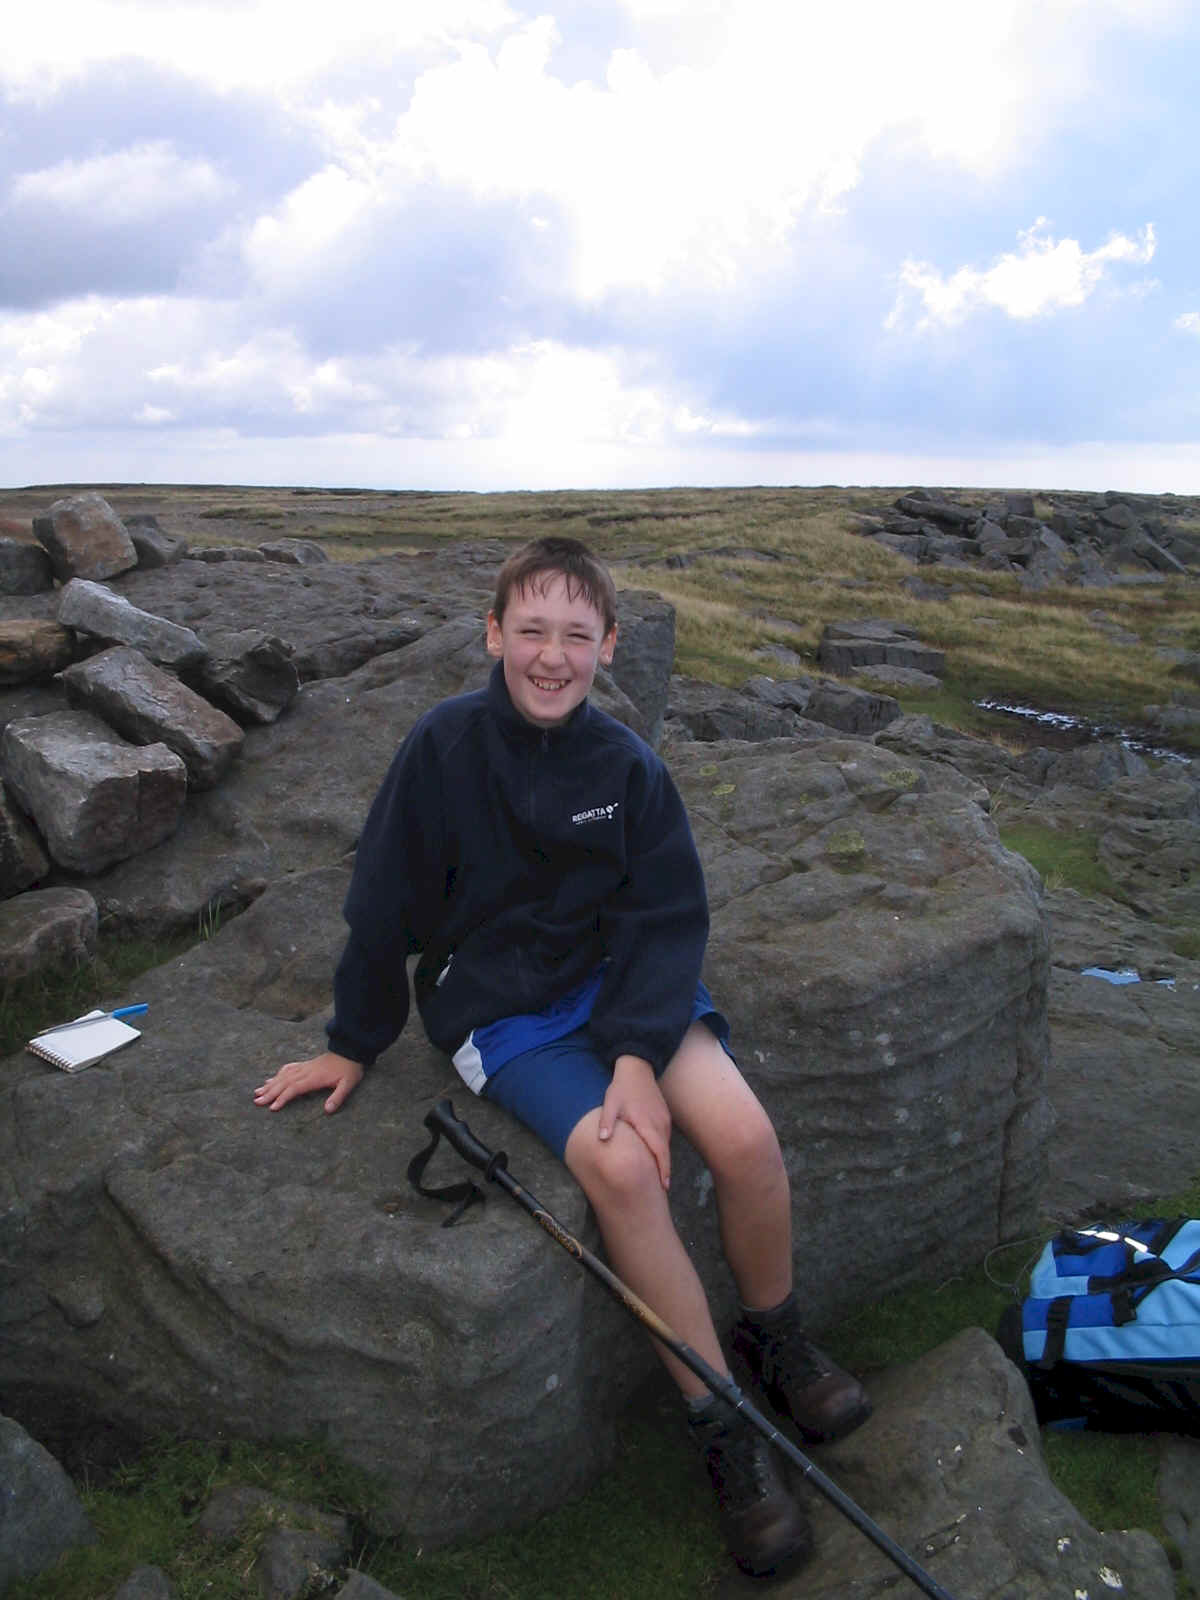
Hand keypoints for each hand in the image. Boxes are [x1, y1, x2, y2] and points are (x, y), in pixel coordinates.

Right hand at [253, 1051, 363, 1114]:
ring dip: (269, 1084)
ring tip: (257, 1092)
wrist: (350, 1051)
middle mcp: (306, 1071)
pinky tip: (270, 1079)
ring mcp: (304, 1067)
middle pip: (284, 1082)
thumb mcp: (348, 1084)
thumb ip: (338, 1097)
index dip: (282, 1097)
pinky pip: (288, 1069)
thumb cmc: (350, 1070)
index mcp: (314, 1077)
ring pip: (283, 1076)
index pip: (294, 1088)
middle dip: (269, 1092)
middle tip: (256, 1101)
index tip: (272, 1107)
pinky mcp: (305, 1064)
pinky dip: (277, 1075)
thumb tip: (328, 1110)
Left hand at [599, 1054, 671, 1188]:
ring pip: (666, 1145)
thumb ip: (607, 1122)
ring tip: (659, 1176)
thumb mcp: (611, 1103)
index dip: (663, 1170)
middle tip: (662, 1188)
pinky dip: (662, 1148)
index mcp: (647, 1124)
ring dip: (663, 1160)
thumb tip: (603, 1140)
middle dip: (665, 1171)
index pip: (659, 1152)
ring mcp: (664, 1119)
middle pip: (665, 1152)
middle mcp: (660, 1124)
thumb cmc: (622, 1088)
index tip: (664, 1186)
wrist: (637, 1068)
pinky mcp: (664, 1115)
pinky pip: (665, 1136)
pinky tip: (655, 1155)